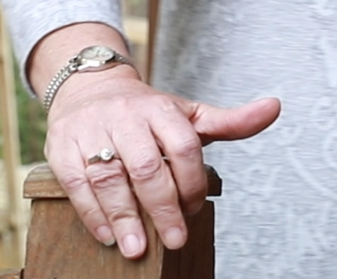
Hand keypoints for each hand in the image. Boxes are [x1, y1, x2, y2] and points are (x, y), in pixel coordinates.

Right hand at [45, 68, 279, 258]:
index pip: (183, 145)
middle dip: (162, 207)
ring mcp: (92, 131)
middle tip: (174, 239)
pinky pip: (76, 182)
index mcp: (161, 109)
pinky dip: (91, 212)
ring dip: (124, 216)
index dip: (192, 181)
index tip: (195, 209)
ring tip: (137, 248)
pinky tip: (107, 235)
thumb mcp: (188, 113)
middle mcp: (126, 117)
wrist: (88, 87)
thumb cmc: (145, 111)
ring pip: (109, 176)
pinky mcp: (62, 148)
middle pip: (147, 166)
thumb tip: (274, 107)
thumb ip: (230, 121)